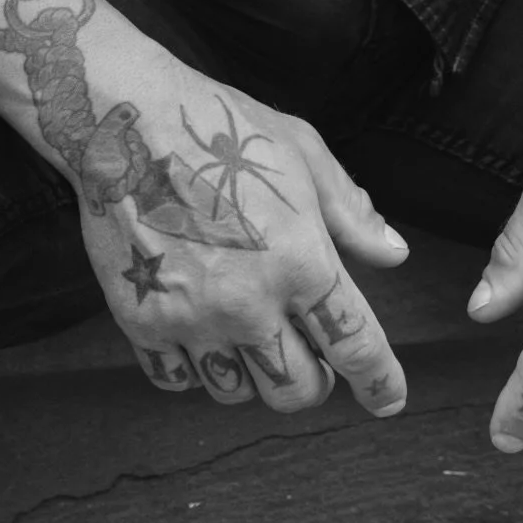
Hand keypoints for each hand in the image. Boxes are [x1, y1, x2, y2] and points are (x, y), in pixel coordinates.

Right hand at [74, 68, 411, 421]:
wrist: (128, 123)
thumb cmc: (223, 130)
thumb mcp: (303, 152)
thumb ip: (351, 211)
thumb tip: (394, 254)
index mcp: (301, 259)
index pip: (355, 344)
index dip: (380, 381)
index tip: (389, 399)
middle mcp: (250, 302)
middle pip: (297, 390)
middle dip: (313, 380)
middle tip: (308, 353)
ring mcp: (193, 319)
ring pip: (237, 393)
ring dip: (252, 373)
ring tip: (248, 330)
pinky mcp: (143, 324)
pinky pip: (179, 380)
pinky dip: (194, 367)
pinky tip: (198, 327)